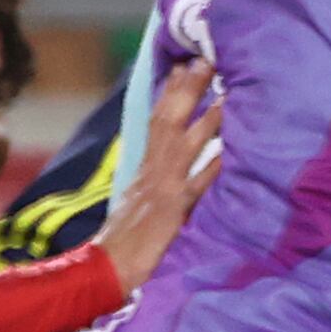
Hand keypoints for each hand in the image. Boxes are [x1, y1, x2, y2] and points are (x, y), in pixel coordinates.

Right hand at [98, 58, 227, 292]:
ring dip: (206, 119)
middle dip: (187, 91)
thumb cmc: (121, 243)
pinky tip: (227, 153)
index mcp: (143, 168)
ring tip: (227, 94)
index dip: (171, 94)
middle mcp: (151, 172)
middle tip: (205, 60)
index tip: (185, 65)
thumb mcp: (137, 202)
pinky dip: (210, 168)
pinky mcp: (171, 212)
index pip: (157, 121)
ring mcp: (161, 189)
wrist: (103, 270)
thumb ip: (152, 181)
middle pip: (169, 122)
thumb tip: (171, 166)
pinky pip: (195, 186)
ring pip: (184, 145)